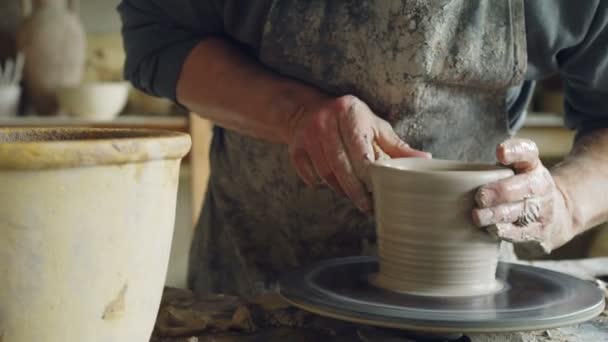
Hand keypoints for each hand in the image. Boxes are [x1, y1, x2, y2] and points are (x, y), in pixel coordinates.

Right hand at [287, 95, 429, 211]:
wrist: (306, 109)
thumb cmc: (350, 120)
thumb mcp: (374, 125)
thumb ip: (397, 145)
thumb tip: (425, 160)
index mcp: (349, 112)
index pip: (360, 151)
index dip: (369, 175)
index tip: (377, 191)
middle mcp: (325, 121)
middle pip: (341, 166)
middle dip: (354, 191)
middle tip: (365, 205)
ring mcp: (307, 134)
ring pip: (325, 173)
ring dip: (339, 189)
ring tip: (351, 195)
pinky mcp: (294, 146)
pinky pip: (309, 174)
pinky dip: (320, 183)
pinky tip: (330, 184)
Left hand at [472, 138, 575, 253]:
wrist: (555, 216)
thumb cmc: (519, 189)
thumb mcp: (512, 172)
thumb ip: (491, 169)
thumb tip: (452, 177)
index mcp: (532, 166)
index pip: (529, 153)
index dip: (516, 151)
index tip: (500, 152)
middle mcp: (541, 186)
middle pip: (526, 186)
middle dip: (502, 191)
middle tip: (481, 196)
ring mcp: (542, 210)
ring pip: (522, 212)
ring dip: (498, 214)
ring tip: (478, 216)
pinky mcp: (539, 232)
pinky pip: (521, 233)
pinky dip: (504, 232)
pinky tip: (490, 229)